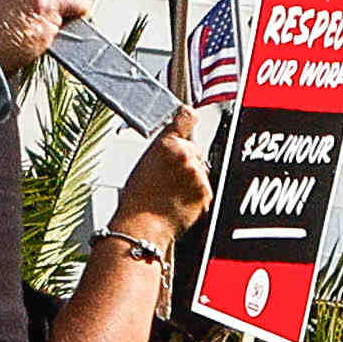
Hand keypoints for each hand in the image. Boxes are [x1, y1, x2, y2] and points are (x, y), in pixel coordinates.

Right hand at [109, 119, 215, 245]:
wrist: (141, 226)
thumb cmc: (136, 200)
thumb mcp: (142, 164)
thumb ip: (162, 150)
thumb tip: (172, 146)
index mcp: (166, 144)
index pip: (185, 118)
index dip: (188, 118)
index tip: (191, 115)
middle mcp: (185, 154)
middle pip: (195, 151)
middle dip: (188, 162)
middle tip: (169, 181)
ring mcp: (198, 174)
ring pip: (201, 172)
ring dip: (192, 181)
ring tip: (171, 195)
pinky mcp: (206, 192)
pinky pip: (205, 191)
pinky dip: (196, 197)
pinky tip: (179, 204)